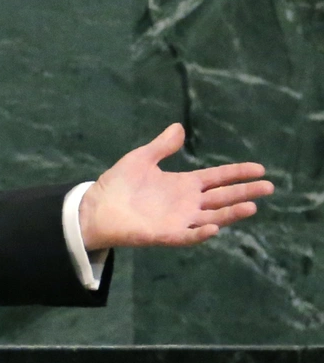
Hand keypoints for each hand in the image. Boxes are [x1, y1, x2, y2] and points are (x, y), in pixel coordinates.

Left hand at [79, 123, 273, 250]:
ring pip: (212, 218)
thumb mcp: (141, 159)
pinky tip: (213, 228)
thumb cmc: (117, 184)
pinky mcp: (165, 235)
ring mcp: (178, 220)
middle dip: (245, 192)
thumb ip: (162, 146)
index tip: (259, 169)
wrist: (94, 207)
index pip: (217, 178)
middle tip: (268, 187)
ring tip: (251, 207)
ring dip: (230, 214)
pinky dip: (200, 233)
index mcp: (184, 185)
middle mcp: (186, 204)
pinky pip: (187, 235)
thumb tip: (179, 127)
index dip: (238, 173)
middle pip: (222, 198)